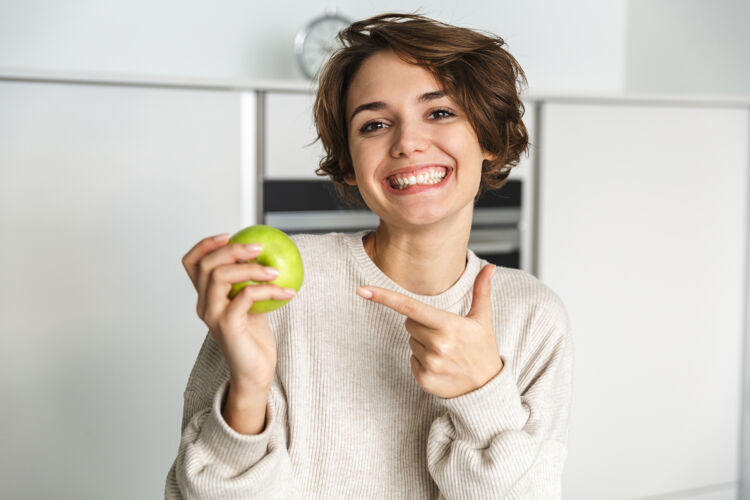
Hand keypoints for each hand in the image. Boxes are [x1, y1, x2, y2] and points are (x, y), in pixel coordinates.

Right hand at [181, 233, 296, 391]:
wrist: (255, 373)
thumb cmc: (254, 339)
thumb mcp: (252, 304)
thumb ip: (250, 283)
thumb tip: (267, 255)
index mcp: (206, 297)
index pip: (192, 264)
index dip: (205, 245)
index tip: (229, 235)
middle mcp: (204, 304)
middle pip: (207, 264)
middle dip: (233, 249)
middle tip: (259, 248)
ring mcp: (213, 315)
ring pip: (220, 276)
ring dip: (251, 268)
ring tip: (275, 272)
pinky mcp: (227, 326)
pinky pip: (245, 296)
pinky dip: (268, 290)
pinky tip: (287, 292)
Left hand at [357, 264, 502, 398]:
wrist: (487, 388)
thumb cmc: (482, 349)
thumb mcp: (483, 319)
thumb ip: (482, 291)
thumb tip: (490, 267)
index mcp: (448, 325)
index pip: (409, 307)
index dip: (384, 297)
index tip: (362, 290)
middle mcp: (437, 344)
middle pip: (408, 323)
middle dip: (422, 324)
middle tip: (445, 335)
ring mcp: (430, 364)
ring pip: (410, 342)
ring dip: (423, 343)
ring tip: (446, 352)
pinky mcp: (424, 379)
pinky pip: (411, 360)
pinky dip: (422, 361)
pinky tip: (441, 365)